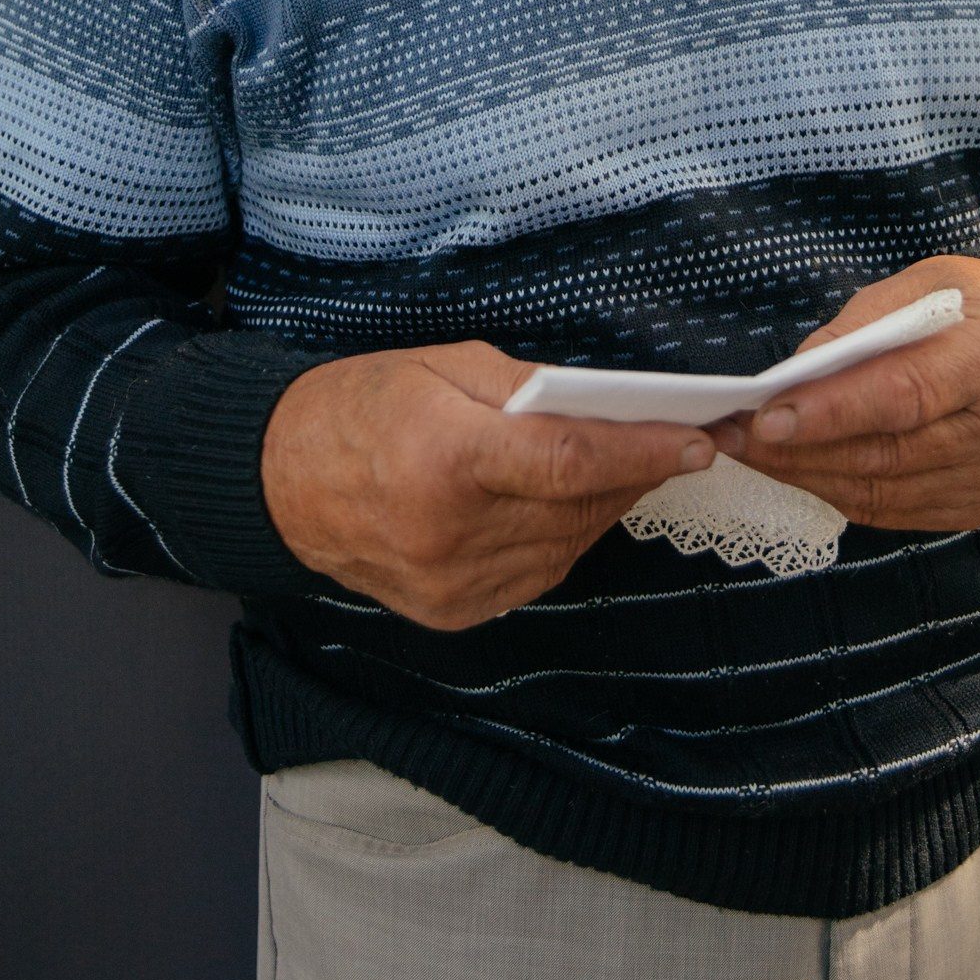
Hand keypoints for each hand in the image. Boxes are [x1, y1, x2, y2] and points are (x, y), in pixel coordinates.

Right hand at [261, 342, 713, 630]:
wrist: (281, 483)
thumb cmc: (361, 408)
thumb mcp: (443, 367)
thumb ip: (528, 389)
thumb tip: (606, 408)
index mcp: (446, 460)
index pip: (568, 463)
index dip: (642, 453)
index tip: (698, 439)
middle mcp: (451, 535)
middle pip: (577, 506)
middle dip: (636, 472)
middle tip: (677, 438)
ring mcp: (453, 584)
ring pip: (569, 545)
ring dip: (606, 505)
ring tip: (628, 463)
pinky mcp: (454, 612)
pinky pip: (539, 573)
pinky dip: (565, 535)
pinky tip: (571, 502)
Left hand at [710, 257, 979, 530]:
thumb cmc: (963, 305)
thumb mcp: (912, 287)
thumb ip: (854, 332)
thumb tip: (789, 381)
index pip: (903, 395)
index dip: (831, 411)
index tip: (766, 416)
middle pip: (884, 453)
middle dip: (798, 448)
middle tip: (731, 435)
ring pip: (878, 490)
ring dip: (804, 474)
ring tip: (748, 451)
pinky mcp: (973, 506)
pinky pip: (887, 509)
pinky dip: (834, 489)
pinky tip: (796, 467)